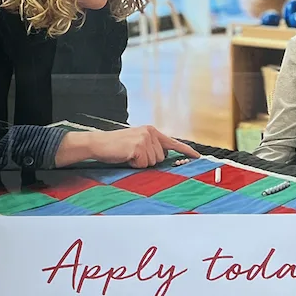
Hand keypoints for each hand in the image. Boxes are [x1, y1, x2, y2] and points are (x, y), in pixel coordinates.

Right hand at [56, 126, 197, 168]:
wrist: (98, 143)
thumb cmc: (116, 147)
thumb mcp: (136, 143)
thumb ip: (150, 147)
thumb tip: (163, 157)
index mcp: (151, 130)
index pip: (172, 142)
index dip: (186, 150)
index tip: (197, 156)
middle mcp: (150, 132)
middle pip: (161, 158)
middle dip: (148, 161)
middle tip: (133, 155)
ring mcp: (144, 139)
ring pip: (153, 162)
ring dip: (141, 163)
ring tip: (128, 155)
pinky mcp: (138, 146)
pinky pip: (143, 164)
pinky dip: (135, 164)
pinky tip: (126, 157)